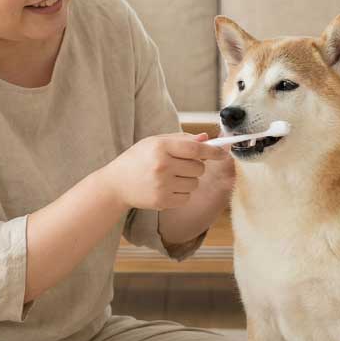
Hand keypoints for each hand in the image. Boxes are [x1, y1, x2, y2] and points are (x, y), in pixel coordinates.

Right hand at [99, 133, 228, 210]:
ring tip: (170, 177)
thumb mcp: (154, 142)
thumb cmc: (137, 159)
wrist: (116, 184)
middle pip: (199, 168)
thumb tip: (206, 139)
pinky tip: (166, 188)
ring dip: (188, 180)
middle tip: (180, 165)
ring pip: (194, 183)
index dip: (213, 152)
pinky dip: (181, 193)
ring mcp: (162, 185)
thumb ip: (181, 139)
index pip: (196, 149)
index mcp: (160, 147)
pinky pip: (186, 197)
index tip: (223, 153)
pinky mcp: (162, 201)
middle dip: (195, 166)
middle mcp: (162, 166)